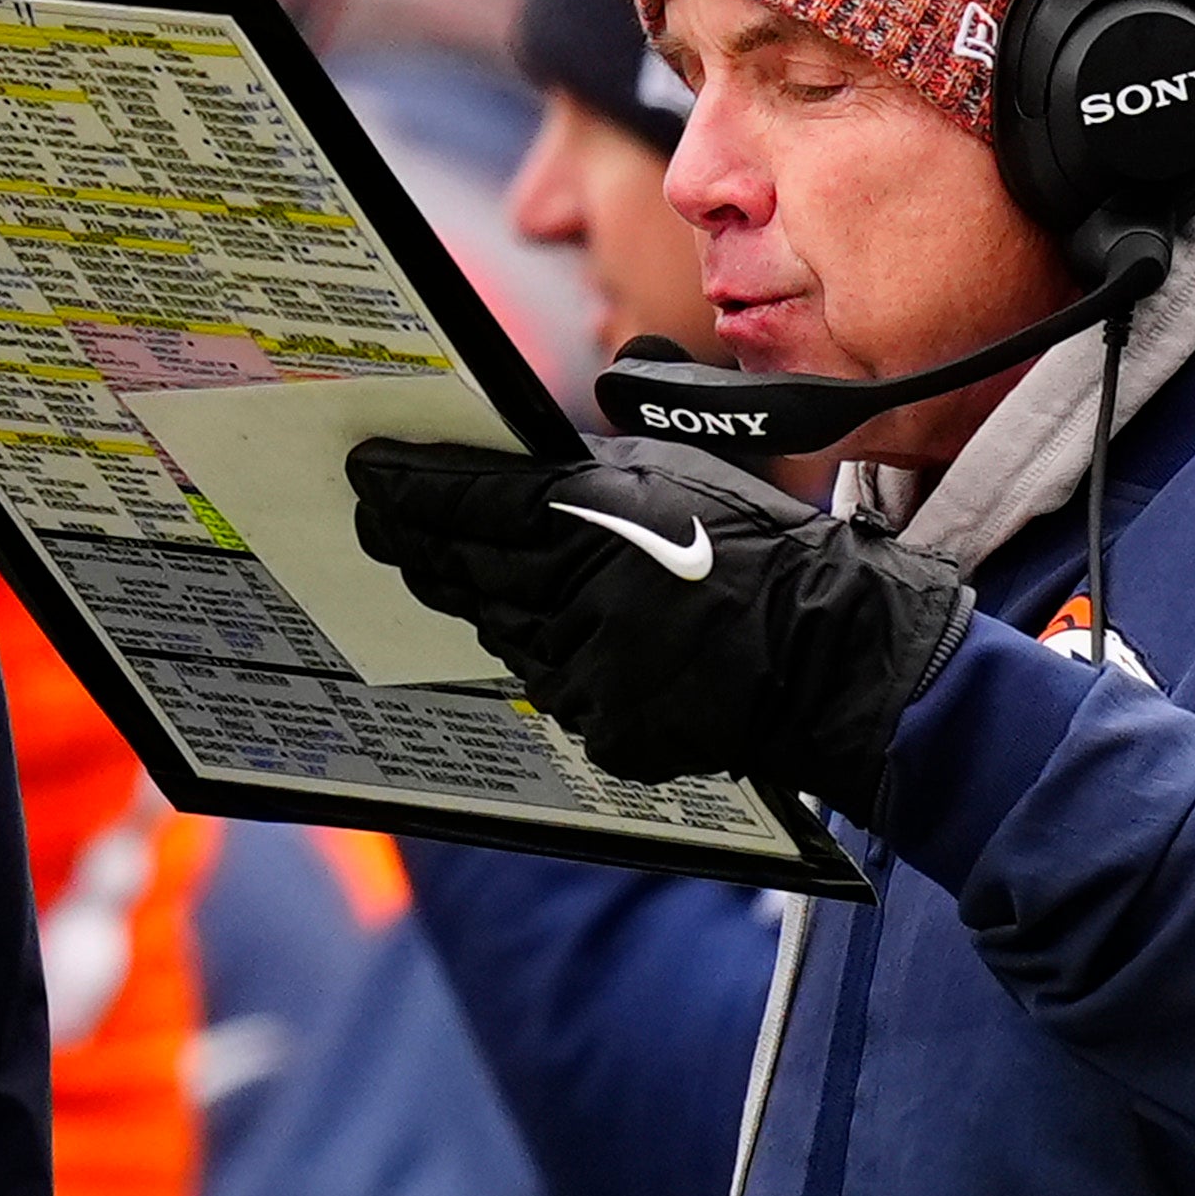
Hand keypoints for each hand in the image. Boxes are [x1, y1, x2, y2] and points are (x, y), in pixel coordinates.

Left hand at [346, 436, 971, 817]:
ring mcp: (592, 671)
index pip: (469, 502)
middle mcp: (582, 594)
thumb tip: (499, 465)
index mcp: (595, 516)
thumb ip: (579, 469)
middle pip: (464, 572)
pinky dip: (553, 664)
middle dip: (418, 547)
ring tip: (469, 576)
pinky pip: (553, 692)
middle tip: (381, 525)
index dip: (407, 491)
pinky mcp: (609, 730)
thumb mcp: (669, 472)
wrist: (827, 651)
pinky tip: (568, 640)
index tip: (368, 476)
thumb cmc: (753, 549)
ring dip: (489, 605)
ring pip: (503, 634)